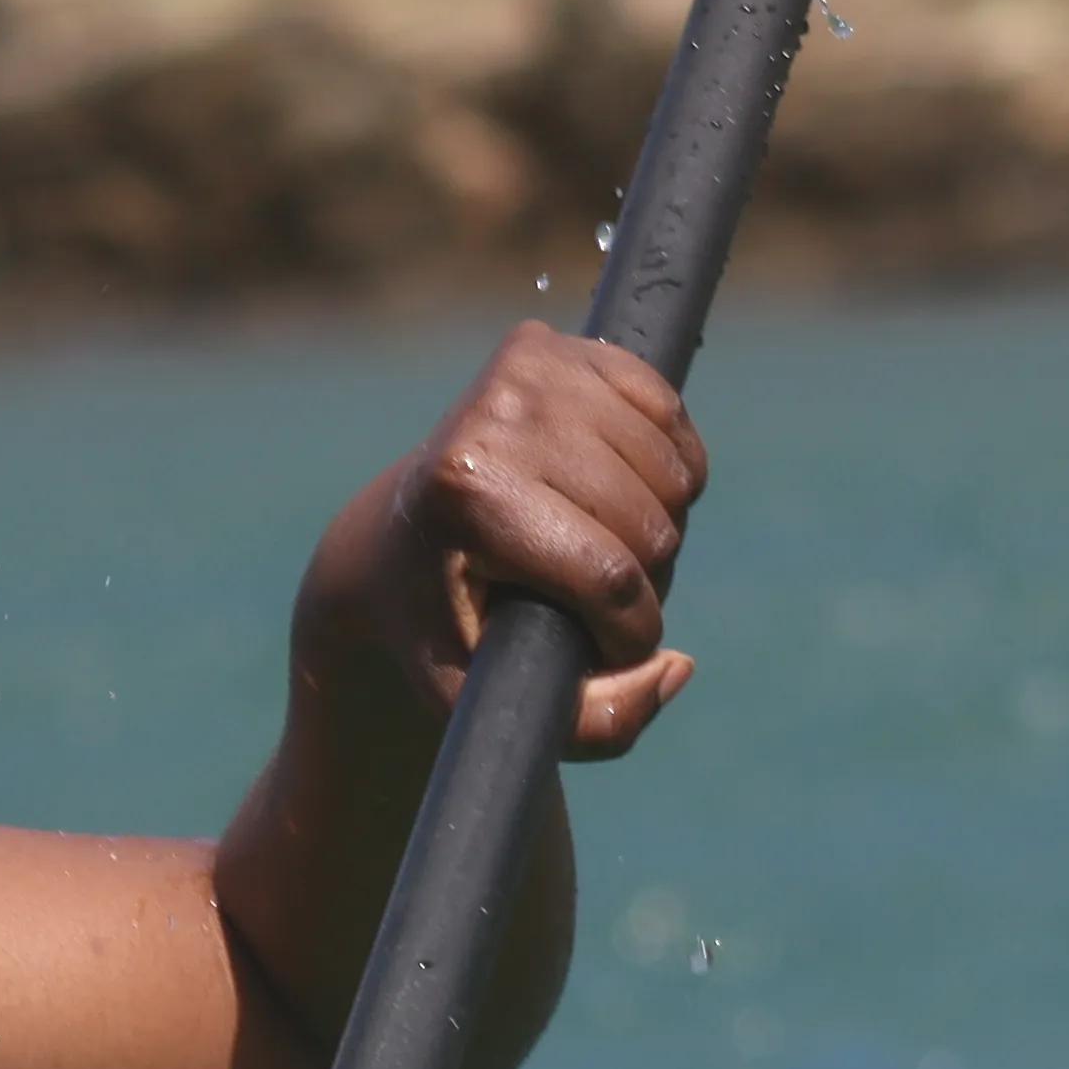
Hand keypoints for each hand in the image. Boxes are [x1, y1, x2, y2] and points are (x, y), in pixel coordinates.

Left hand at [296, 325, 706, 762]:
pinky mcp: (564, 345)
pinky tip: (615, 494)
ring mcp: (531, 369)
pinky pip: (673, 418)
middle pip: (650, 528)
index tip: (597, 650)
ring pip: (674, 476)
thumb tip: (675, 666)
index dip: (626, 636)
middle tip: (585, 597)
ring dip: (657, 528)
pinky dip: (670, 469)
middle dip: (642, 584)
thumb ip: (592, 723)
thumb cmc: (441, 628)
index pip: (610, 579)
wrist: (392, 542)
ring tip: (594, 547)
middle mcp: (496, 413)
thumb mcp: (488, 700)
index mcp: (465, 490)